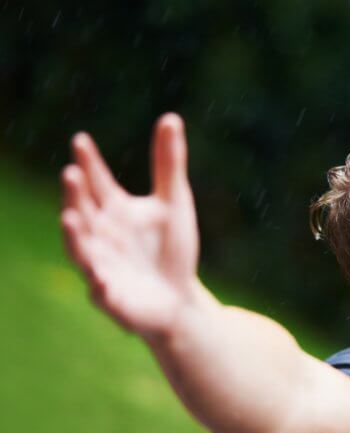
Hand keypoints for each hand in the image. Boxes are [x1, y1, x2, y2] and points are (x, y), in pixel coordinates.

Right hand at [60, 113, 199, 339]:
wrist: (179, 298)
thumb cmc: (171, 248)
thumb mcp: (175, 203)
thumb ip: (168, 164)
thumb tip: (171, 117)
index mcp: (114, 210)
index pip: (97, 182)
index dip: (89, 163)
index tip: (80, 140)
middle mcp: (101, 236)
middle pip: (83, 211)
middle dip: (75, 195)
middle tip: (71, 173)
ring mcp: (102, 266)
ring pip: (81, 250)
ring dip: (74, 235)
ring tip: (69, 217)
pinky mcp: (111, 298)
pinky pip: (101, 291)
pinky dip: (99, 284)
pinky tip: (100, 278)